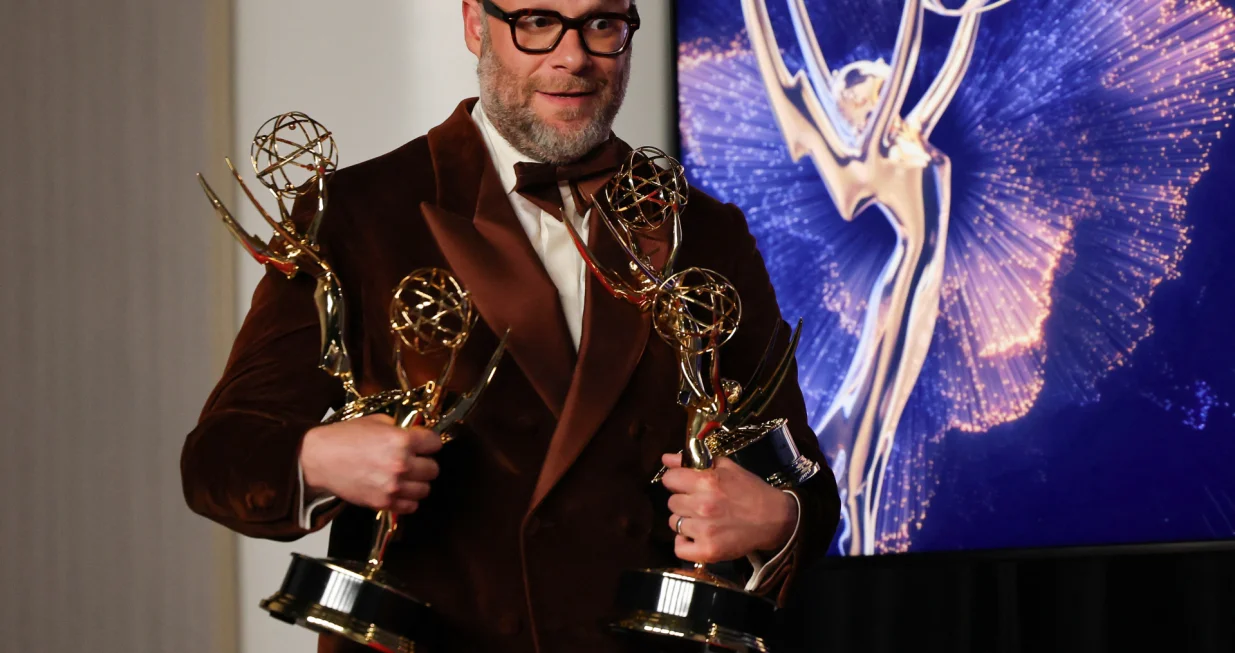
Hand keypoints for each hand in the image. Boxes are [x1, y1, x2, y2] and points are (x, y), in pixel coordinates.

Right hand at [300, 414, 441, 513]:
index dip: (430, 443)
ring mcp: (393, 486)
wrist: (319, 458)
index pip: (435, 444)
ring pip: (425, 490)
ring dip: (418, 483)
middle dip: (425, 463)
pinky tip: (398, 490)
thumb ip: (401, 428)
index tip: (425, 444)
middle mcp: (401, 465)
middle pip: (433, 469)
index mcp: (401, 440)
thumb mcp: (376, 421)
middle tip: (414, 460)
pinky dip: (407, 500)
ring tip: (406, 477)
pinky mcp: (383, 503)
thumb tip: (417, 434)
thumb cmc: (345, 437)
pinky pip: (410, 506)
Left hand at [660, 453, 797, 563]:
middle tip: (700, 503)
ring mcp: (704, 530)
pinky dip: (685, 544)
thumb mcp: (726, 468)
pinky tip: (696, 537)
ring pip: (674, 524)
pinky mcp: (708, 550)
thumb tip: (666, 459)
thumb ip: (694, 462)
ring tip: (703, 519)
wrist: (774, 519)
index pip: (669, 479)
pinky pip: (679, 548)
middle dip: (683, 501)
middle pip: (671, 503)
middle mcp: (702, 505)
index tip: (685, 485)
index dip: (676, 481)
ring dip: (686, 521)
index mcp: (706, 481)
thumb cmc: (750, 490)